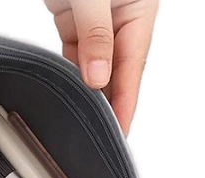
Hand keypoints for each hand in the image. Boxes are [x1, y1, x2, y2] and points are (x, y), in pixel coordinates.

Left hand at [45, 0, 158, 134]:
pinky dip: (70, 75)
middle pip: (114, 74)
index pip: (132, 71)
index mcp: (137, 14)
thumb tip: (97, 76)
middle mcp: (119, 22)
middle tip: (98, 136)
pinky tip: (67, 92)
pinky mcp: (73, 22)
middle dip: (107, 105)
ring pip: (92, 69)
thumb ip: (96, 34)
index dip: (125, 105)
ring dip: (86, 93)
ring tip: (82, 121)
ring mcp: (95, 25)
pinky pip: (74, 56)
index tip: (119, 132)